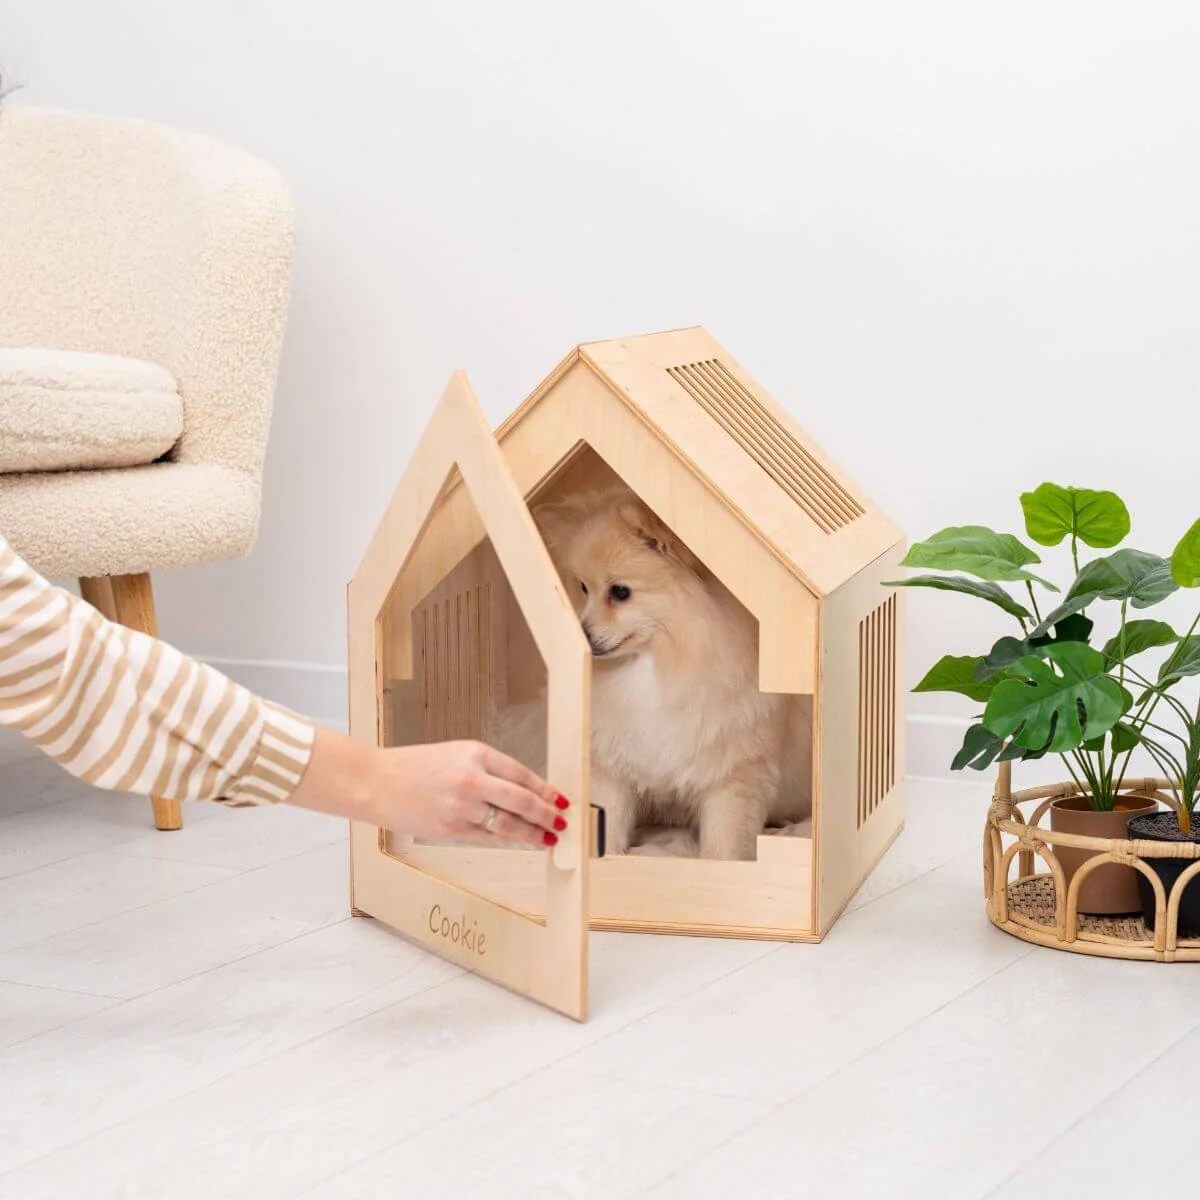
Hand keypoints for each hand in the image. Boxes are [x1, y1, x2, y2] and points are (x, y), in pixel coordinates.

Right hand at [286, 729, 568, 847]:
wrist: (376, 782)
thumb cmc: (415, 766)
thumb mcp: (455, 754)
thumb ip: (487, 769)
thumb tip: (522, 791)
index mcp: (475, 753)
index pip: (522, 774)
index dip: (545, 789)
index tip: (560, 798)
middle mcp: (472, 779)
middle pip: (522, 800)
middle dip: (547, 813)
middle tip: (562, 820)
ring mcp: (462, 807)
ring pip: (508, 824)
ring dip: (533, 832)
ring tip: (548, 837)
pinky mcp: (451, 829)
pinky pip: (487, 837)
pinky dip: (506, 839)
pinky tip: (520, 840)